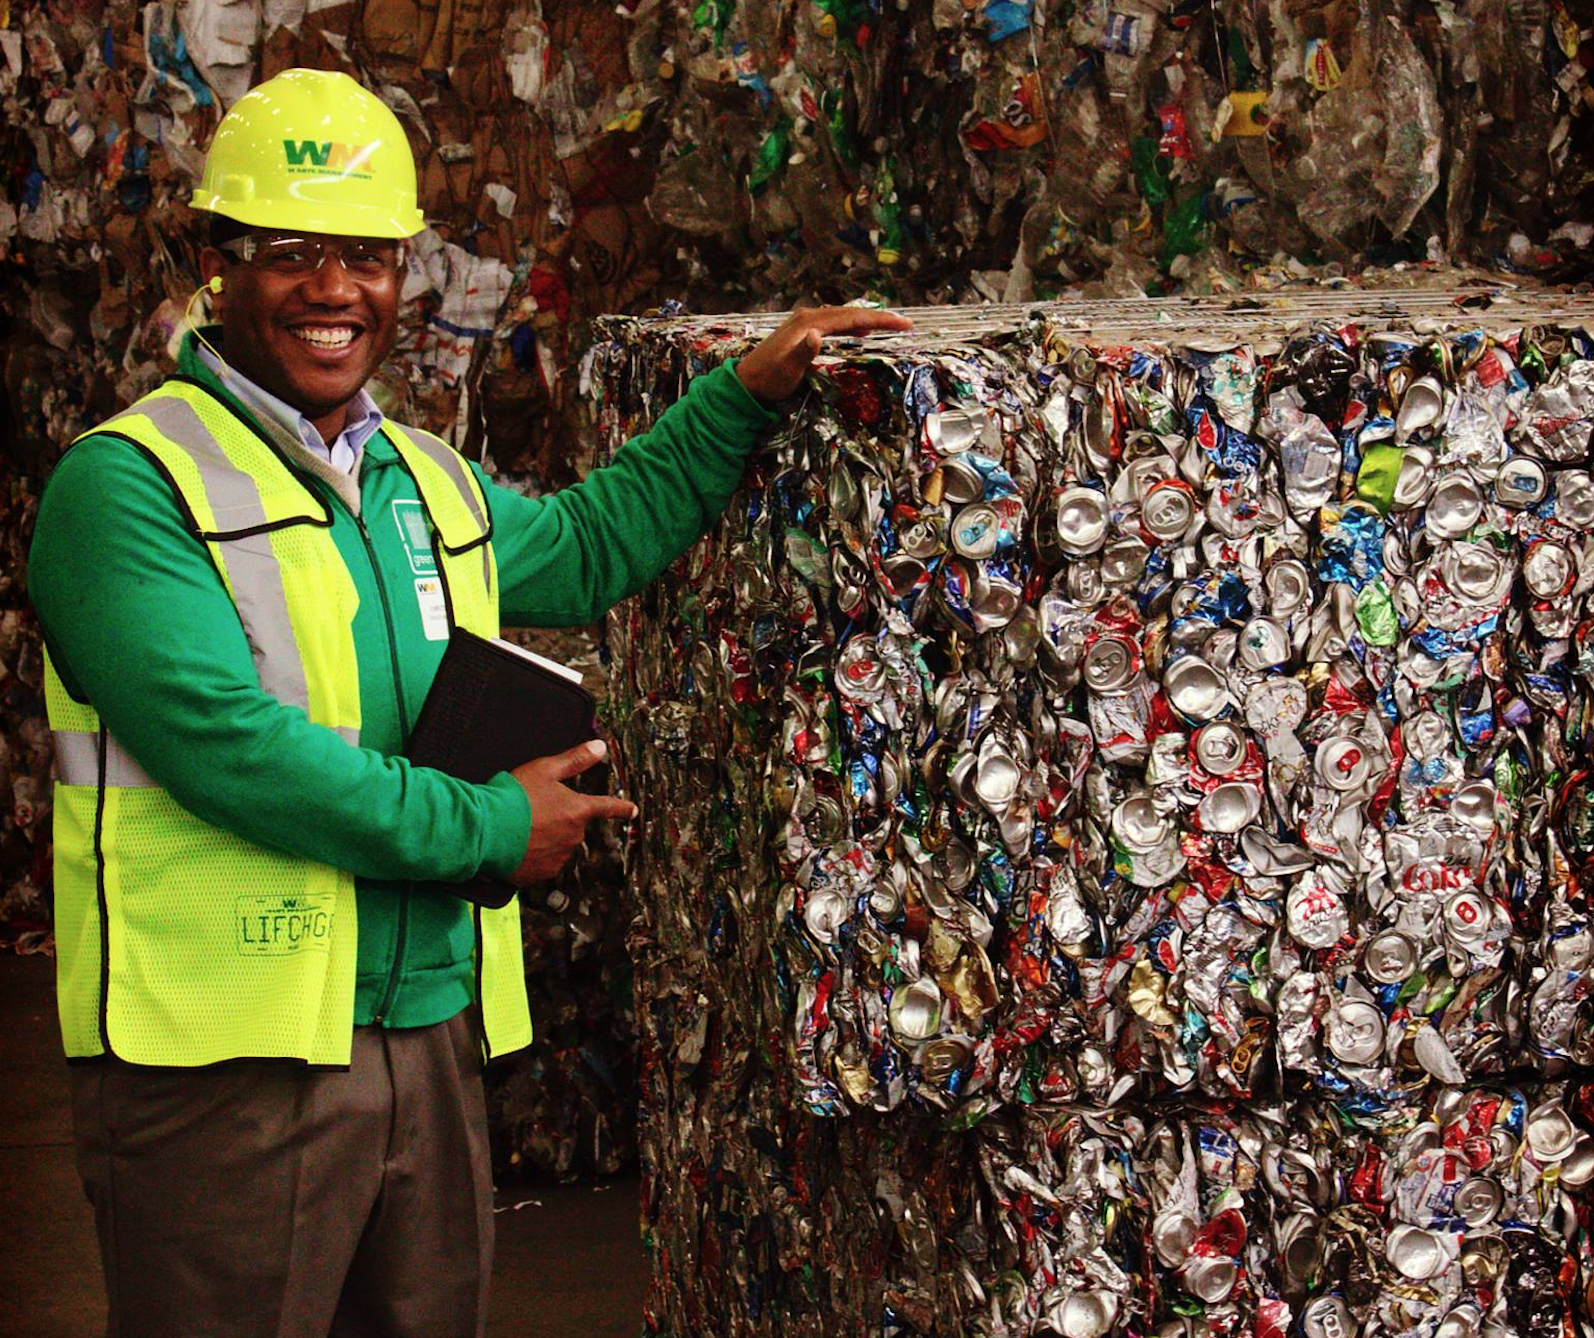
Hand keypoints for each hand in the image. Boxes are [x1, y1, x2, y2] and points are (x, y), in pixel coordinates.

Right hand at [508, 740, 635, 884]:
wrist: (485, 829)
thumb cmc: (513, 797)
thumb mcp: (545, 769)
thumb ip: (575, 759)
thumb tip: (600, 747)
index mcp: (578, 810)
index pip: (607, 807)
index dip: (621, 807)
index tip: (632, 810)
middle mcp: (573, 836)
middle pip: (573, 825)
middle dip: (557, 818)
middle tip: (531, 810)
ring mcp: (558, 857)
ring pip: (558, 844)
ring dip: (545, 837)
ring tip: (520, 828)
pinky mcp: (541, 873)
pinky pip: (543, 863)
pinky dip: (533, 855)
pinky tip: (517, 845)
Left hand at [735, 306, 913, 404]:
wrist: (746, 383)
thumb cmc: (768, 379)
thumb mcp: (787, 370)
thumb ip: (803, 352)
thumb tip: (818, 334)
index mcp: (809, 323)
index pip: (851, 318)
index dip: (879, 321)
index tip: (903, 324)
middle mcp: (808, 317)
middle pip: (851, 313)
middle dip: (879, 318)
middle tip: (906, 324)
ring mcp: (805, 323)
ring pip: (844, 317)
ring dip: (867, 320)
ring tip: (891, 325)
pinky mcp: (803, 332)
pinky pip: (835, 323)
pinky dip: (852, 325)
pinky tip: (860, 331)